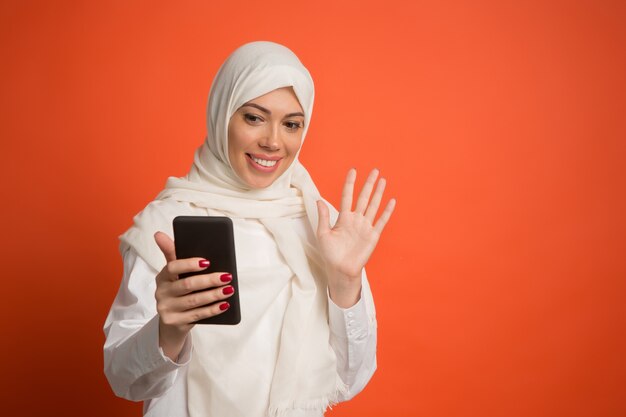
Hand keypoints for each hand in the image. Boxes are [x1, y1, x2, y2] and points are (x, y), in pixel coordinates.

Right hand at [153, 232, 234, 359]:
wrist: (171, 322)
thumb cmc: (178, 290)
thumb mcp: (174, 273)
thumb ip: (172, 253)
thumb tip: (159, 234)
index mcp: (162, 276)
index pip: (173, 266)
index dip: (189, 264)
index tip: (207, 261)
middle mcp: (161, 292)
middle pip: (187, 285)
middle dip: (209, 280)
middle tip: (227, 276)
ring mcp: (166, 309)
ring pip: (194, 301)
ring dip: (214, 295)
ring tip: (229, 289)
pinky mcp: (174, 322)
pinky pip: (197, 315)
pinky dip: (212, 310)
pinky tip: (225, 304)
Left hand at [316, 169, 395, 307]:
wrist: (341, 270)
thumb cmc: (330, 254)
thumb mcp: (323, 234)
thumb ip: (323, 217)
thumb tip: (319, 200)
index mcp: (343, 218)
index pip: (347, 196)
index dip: (350, 183)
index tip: (353, 171)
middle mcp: (355, 220)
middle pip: (363, 197)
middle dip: (369, 184)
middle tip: (375, 170)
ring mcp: (365, 226)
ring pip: (373, 205)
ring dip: (378, 193)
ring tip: (383, 180)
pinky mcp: (373, 235)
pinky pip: (381, 221)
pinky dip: (387, 211)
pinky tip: (391, 201)